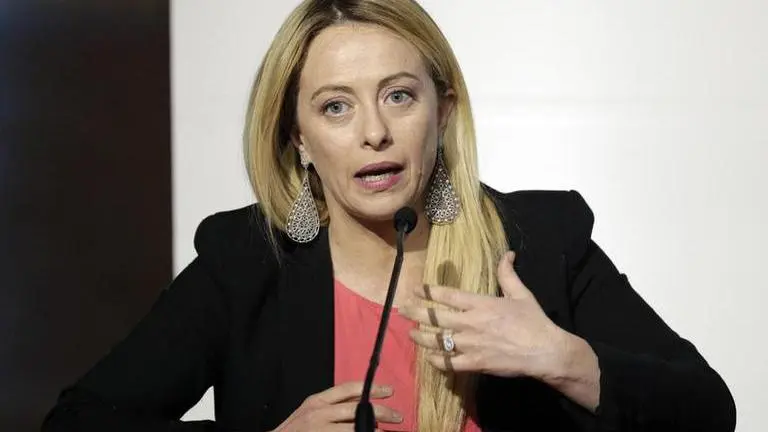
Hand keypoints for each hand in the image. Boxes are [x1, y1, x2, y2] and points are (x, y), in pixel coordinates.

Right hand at [272, 381, 401, 431]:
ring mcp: (320, 430)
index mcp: (317, 401)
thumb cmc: (293, 431)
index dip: (371, 388)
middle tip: (396, 416)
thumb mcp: (310, 411)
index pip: (348, 389)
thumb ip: (332, 406)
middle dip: (381, 412)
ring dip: (372, 430)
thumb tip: (360, 404)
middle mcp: (318, 413)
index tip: (388, 390)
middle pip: (357, 409)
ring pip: (354, 428)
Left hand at [400, 251, 569, 381]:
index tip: (415, 289)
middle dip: (416, 312)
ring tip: (410, 334)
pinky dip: (437, 361)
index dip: (428, 291)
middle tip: (402, 310)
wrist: (545, 351)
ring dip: (421, 337)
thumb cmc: (534, 321)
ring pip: (438, 341)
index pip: (447, 295)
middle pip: (435, 317)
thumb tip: (507, 254)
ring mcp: (471, 344)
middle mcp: (471, 322)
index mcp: (480, 304)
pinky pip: (449, 364)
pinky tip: (430, 358)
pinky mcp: (475, 363)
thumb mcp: (521, 293)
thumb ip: (508, 274)